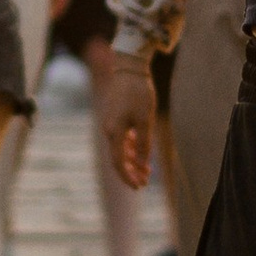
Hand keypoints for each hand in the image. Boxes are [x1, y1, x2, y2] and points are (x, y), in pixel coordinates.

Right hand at [97, 50, 157, 191]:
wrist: (129, 69)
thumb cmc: (138, 93)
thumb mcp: (146, 119)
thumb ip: (144, 143)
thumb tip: (143, 162)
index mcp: (114, 132)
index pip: (118, 162)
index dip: (128, 177)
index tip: (138, 187)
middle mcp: (108, 130)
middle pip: (118, 158)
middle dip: (132, 171)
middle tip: (145, 182)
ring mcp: (110, 123)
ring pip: (120, 149)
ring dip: (133, 160)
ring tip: (147, 169)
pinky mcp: (114, 117)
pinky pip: (121, 138)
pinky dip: (130, 148)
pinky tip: (140, 153)